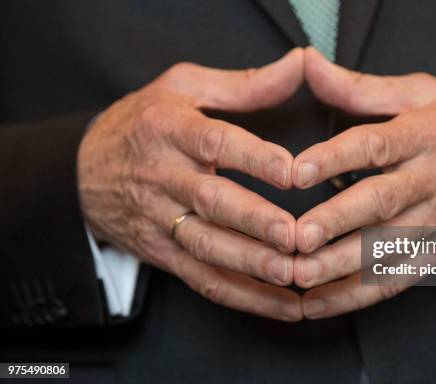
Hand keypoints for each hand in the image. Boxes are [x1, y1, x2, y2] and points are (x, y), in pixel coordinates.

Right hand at [78, 49, 303, 320]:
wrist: (81, 171)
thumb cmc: (142, 123)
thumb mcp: (183, 89)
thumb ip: (244, 85)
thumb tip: (297, 66)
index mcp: (169, 129)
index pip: (214, 143)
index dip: (253, 158)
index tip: (292, 171)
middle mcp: (163, 176)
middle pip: (211, 202)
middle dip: (254, 221)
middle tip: (294, 236)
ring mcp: (159, 219)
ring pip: (206, 247)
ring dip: (249, 265)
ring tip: (292, 275)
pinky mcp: (162, 253)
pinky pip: (202, 279)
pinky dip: (242, 297)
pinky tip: (281, 306)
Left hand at [293, 47, 435, 318]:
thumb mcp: (422, 93)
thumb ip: (361, 88)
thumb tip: (311, 67)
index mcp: (427, 134)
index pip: (377, 145)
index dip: (335, 158)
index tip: (297, 172)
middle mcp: (433, 179)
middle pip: (382, 202)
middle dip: (338, 222)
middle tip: (298, 236)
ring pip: (389, 248)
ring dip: (342, 266)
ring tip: (300, 276)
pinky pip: (399, 277)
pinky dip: (359, 294)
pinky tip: (321, 302)